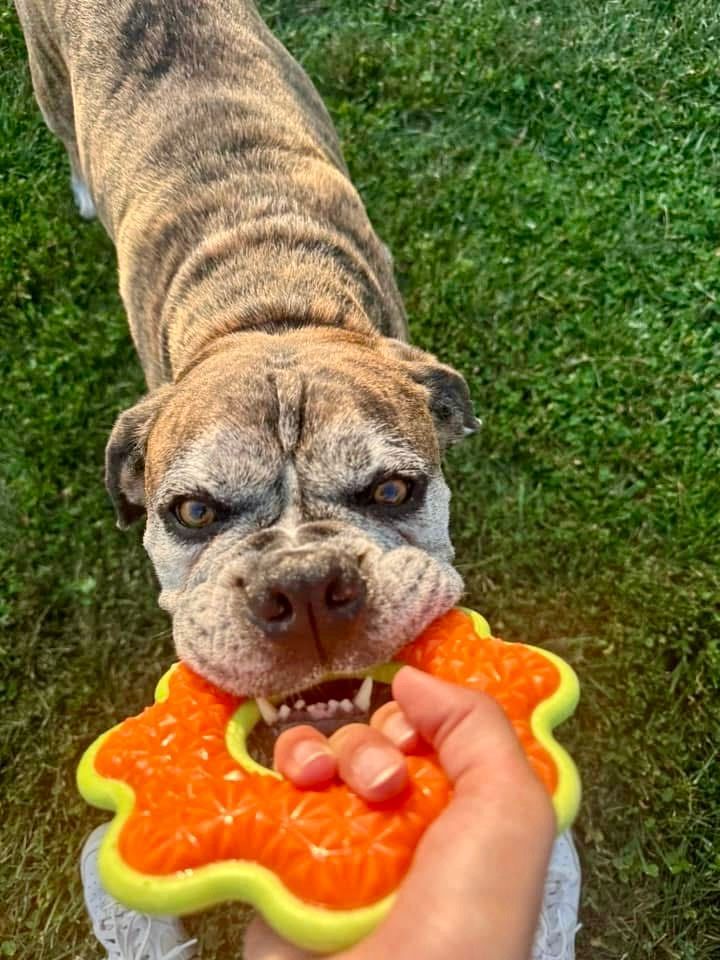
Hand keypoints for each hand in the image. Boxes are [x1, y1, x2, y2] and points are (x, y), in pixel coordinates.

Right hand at [244, 666, 554, 959]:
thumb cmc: (465, 919)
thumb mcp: (510, 812)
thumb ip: (478, 725)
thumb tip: (412, 678)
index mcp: (461, 814)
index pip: (435, 732)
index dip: (424, 717)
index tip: (418, 731)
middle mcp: (402, 824)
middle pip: (376, 737)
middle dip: (376, 742)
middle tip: (383, 784)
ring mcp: (340, 841)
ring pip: (325, 752)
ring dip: (326, 750)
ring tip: (325, 782)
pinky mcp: (284, 855)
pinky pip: (277, 785)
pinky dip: (285, 769)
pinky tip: (298, 784)